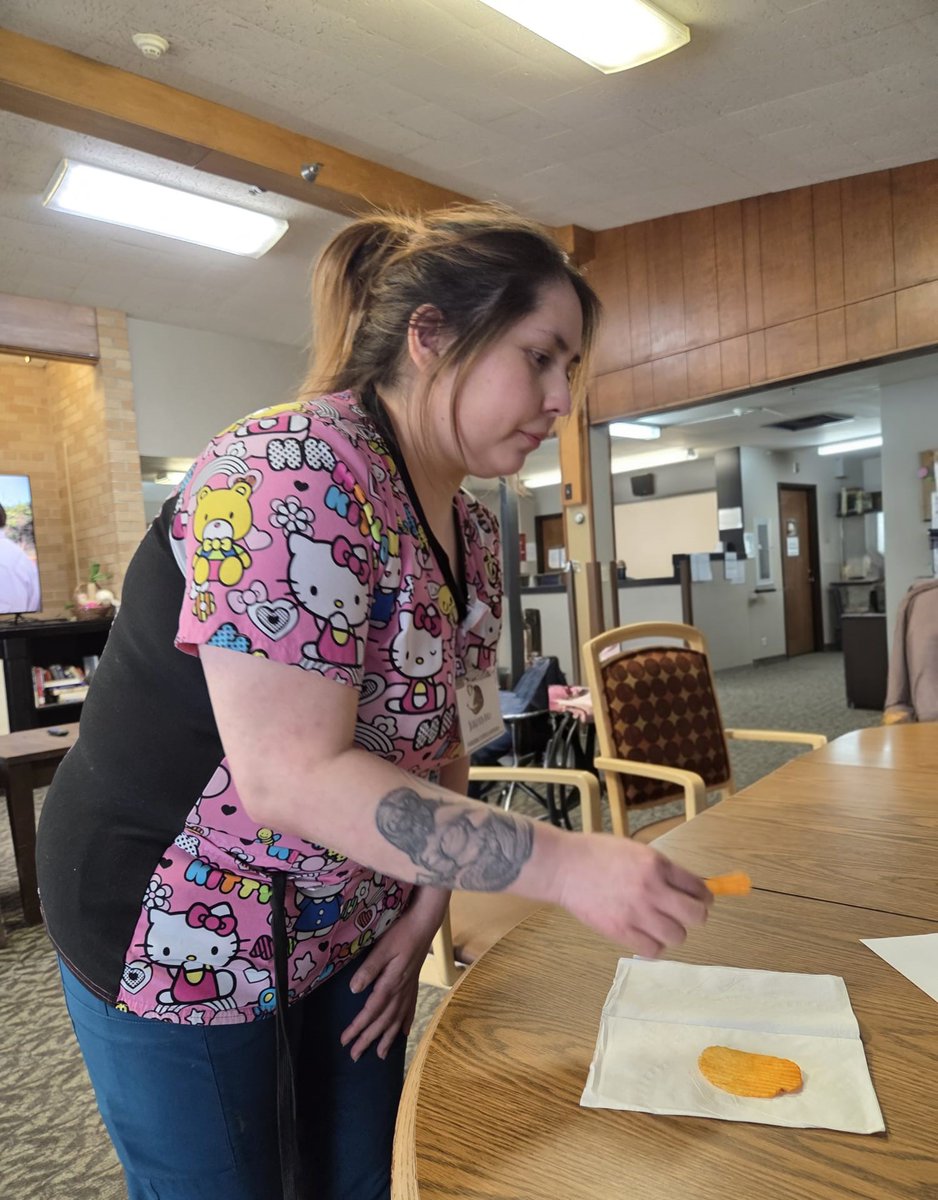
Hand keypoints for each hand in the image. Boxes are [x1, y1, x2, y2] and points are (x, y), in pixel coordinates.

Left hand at [339, 889, 446, 1061]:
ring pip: (397, 1020)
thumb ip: (369, 969)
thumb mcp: (382, 948)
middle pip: (383, 1021)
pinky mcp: (414, 983)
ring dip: (388, 1037)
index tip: (345, 1041)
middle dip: (369, 1039)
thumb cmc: (401, 933)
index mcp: (391, 983)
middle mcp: (401, 991)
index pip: (371, 1011)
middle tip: (355, 1056)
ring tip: (380, 1054)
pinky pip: (410, 1009)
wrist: (424, 924)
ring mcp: (409, 988)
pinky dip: (406, 1022)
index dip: (358, 1027)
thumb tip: (354, 990)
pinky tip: (404, 1033)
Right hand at [557, 833, 711, 957]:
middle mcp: (651, 889)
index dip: (704, 896)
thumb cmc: (596, 854)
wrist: (563, 867)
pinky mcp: (621, 931)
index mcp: (656, 864)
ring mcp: (636, 912)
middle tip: (684, 914)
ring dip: (673, 931)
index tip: (702, 900)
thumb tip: (685, 888)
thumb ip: (661, 869)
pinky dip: (654, 945)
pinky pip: (654, 950)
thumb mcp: (635, 850)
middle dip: (695, 915)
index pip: (698, 887)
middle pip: (696, 915)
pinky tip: (645, 934)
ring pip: (678, 936)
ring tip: (660, 924)